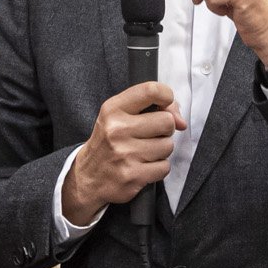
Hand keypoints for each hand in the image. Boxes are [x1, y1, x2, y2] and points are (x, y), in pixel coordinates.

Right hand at [61, 81, 185, 225]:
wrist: (86, 177)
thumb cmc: (109, 143)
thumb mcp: (119, 117)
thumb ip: (152, 108)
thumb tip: (180, 121)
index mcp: (113, 109)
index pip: (151, 90)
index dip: (166, 96)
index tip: (164, 106)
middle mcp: (117, 129)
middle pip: (166, 121)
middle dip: (164, 130)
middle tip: (149, 135)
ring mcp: (125, 154)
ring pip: (168, 146)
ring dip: (161, 151)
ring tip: (143, 152)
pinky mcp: (132, 175)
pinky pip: (164, 167)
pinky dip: (158, 168)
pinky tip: (143, 167)